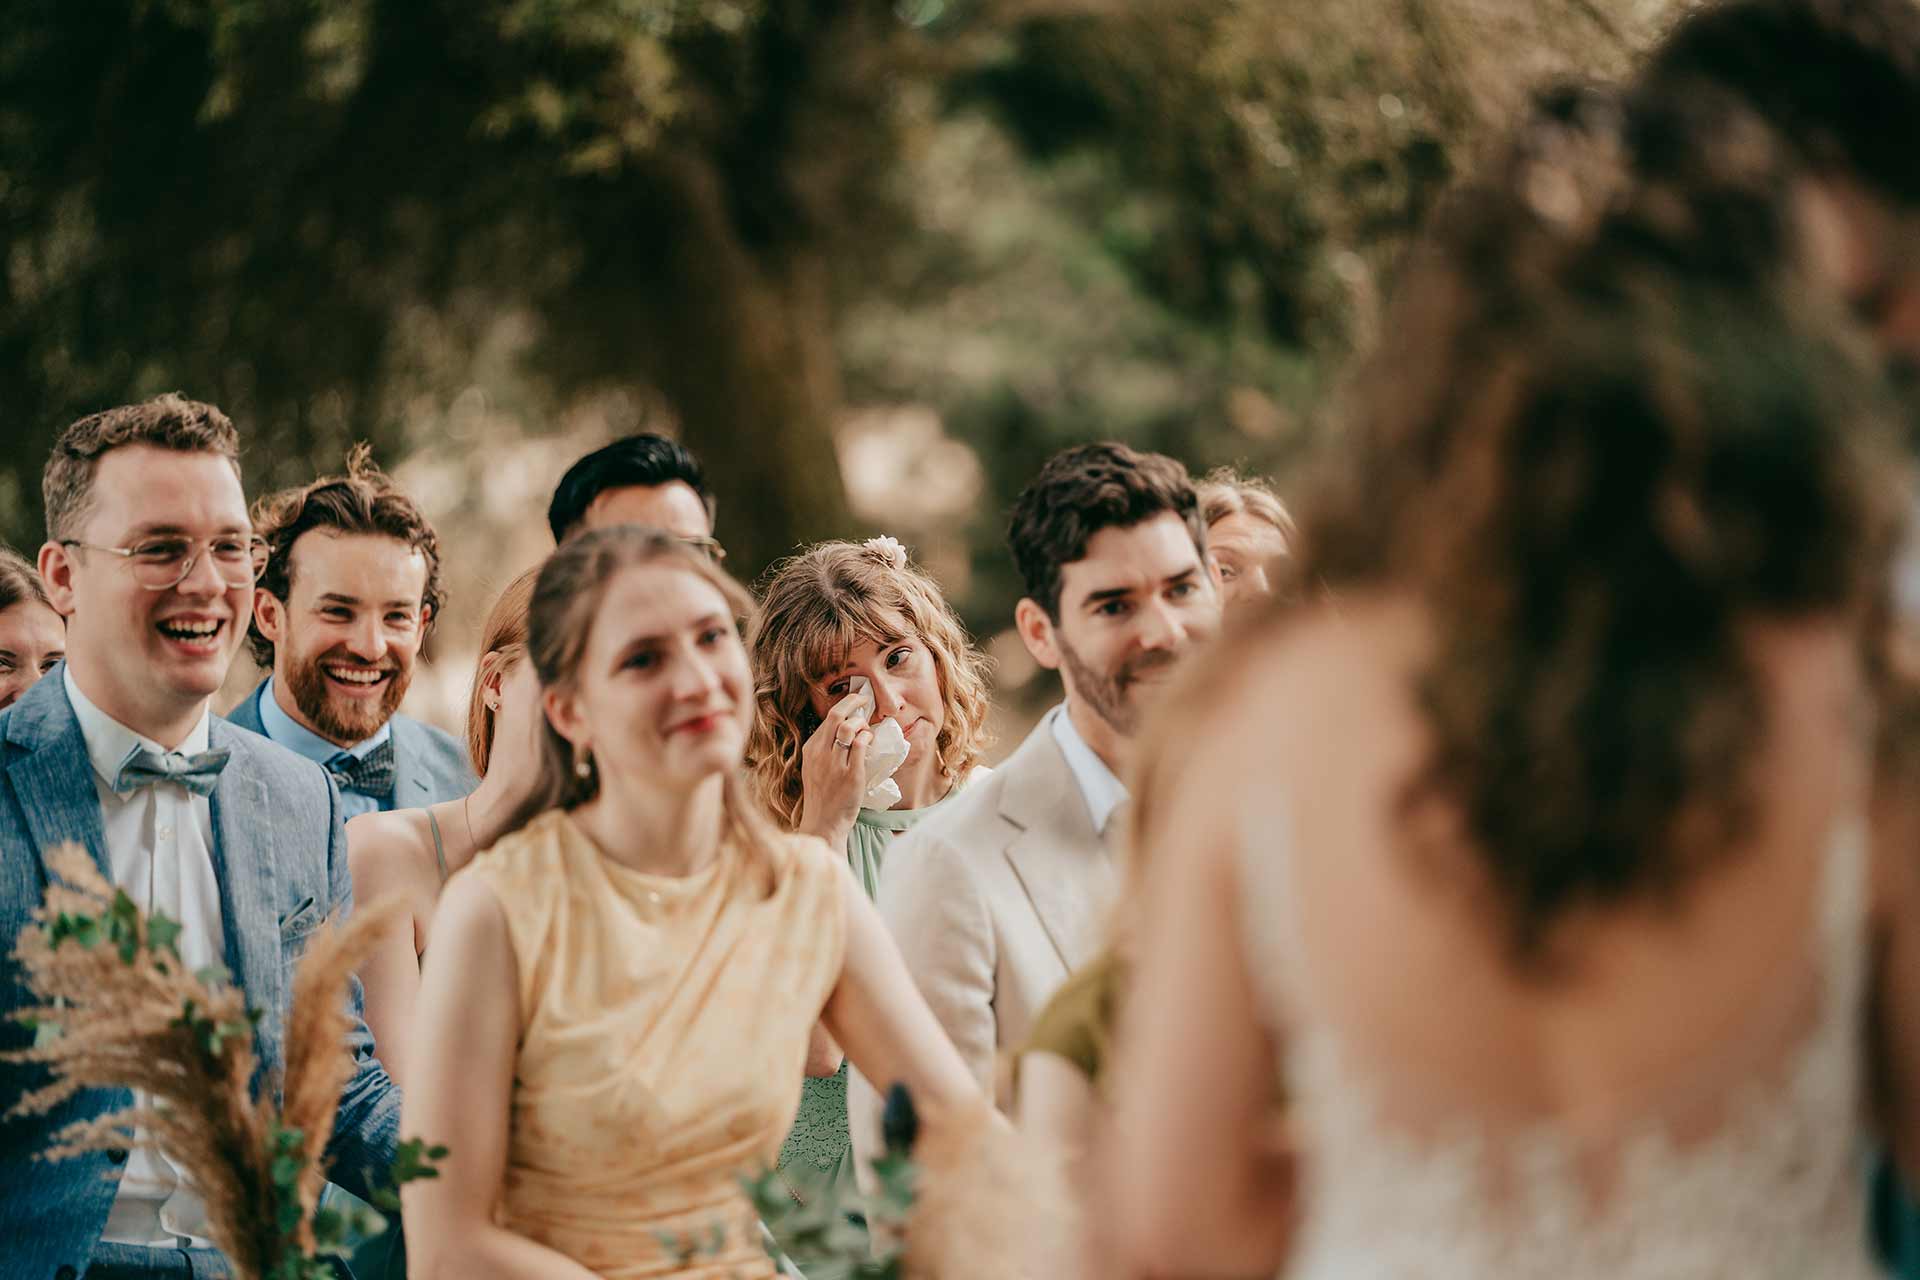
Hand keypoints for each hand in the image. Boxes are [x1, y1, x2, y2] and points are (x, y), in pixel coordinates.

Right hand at [797, 692, 872, 851]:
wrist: (823, 823)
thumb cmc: (822, 796)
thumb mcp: (814, 768)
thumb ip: (824, 749)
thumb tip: (845, 730)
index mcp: (811, 749)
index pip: (828, 718)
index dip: (845, 706)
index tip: (856, 702)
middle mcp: (820, 753)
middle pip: (837, 716)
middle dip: (853, 702)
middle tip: (865, 701)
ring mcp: (835, 764)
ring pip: (849, 728)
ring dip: (862, 723)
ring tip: (867, 730)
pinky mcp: (850, 774)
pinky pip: (861, 745)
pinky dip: (868, 738)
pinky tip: (870, 741)